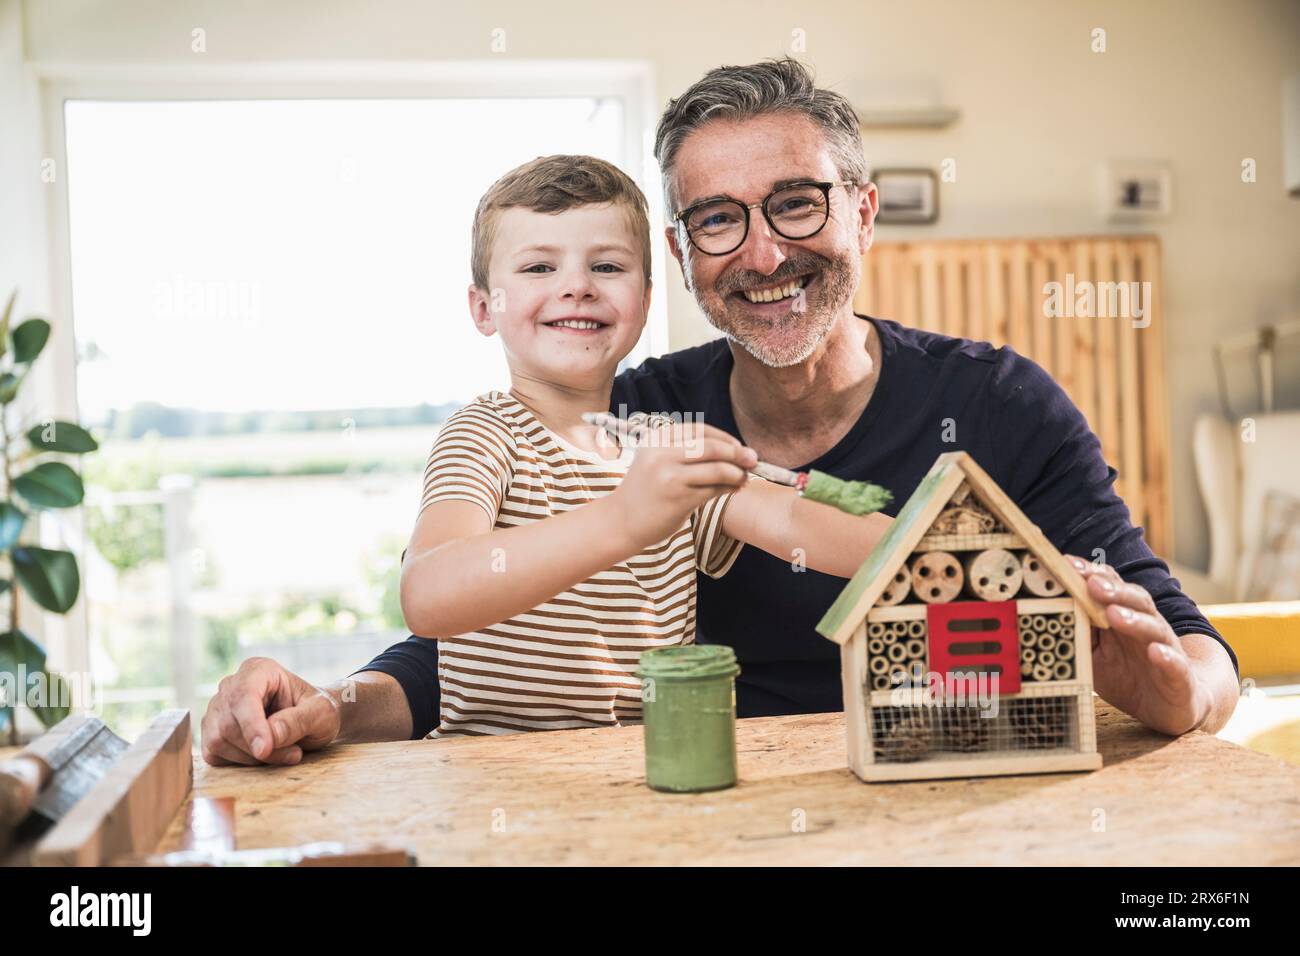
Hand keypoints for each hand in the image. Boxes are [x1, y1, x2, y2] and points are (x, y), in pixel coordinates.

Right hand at [200, 657, 341, 765]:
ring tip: (286, 753)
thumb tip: (270, 736)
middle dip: (260, 748)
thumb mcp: (321, 713)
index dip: (251, 725)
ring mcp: (218, 709)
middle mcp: (232, 686)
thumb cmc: (318, 710)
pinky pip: (215, 754)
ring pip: (218, 741)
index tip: (265, 750)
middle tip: (294, 754)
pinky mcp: (212, 733)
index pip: (243, 695)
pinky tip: (265, 757)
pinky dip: (241, 763)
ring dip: (253, 758)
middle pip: (228, 723)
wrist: (312, 720)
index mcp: (259, 670)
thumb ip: (298, 721)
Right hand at [608, 420, 756, 548]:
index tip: (738, 447)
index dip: (724, 437)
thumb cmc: (645, 490)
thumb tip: (734, 449)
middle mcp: (661, 453)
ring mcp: (669, 476)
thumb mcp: (657, 460)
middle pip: (711, 447)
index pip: (700, 430)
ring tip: (743, 477)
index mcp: (657, 438)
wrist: (621, 520)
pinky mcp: (678, 498)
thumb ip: (686, 450)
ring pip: (717, 468)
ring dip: (736, 473)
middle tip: (753, 460)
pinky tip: (733, 488)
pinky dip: (728, 488)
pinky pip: (713, 489)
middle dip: (737, 453)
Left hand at [1066, 555, 1212, 735]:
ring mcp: (1166, 648)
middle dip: (1112, 590)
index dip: (1091, 574)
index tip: (1067, 563)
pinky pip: (1175, 663)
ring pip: (1153, 627)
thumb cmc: (1126, 674)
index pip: (1110, 587)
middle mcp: (1146, 626)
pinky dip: (1166, 657)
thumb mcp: (1093, 653)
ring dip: (1134, 619)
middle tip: (1092, 583)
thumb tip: (1048, 611)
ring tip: (1115, 614)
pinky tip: (1155, 652)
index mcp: (1124, 616)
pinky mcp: (1179, 675)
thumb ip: (1077, 632)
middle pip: (1133, 600)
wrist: (1171, 704)